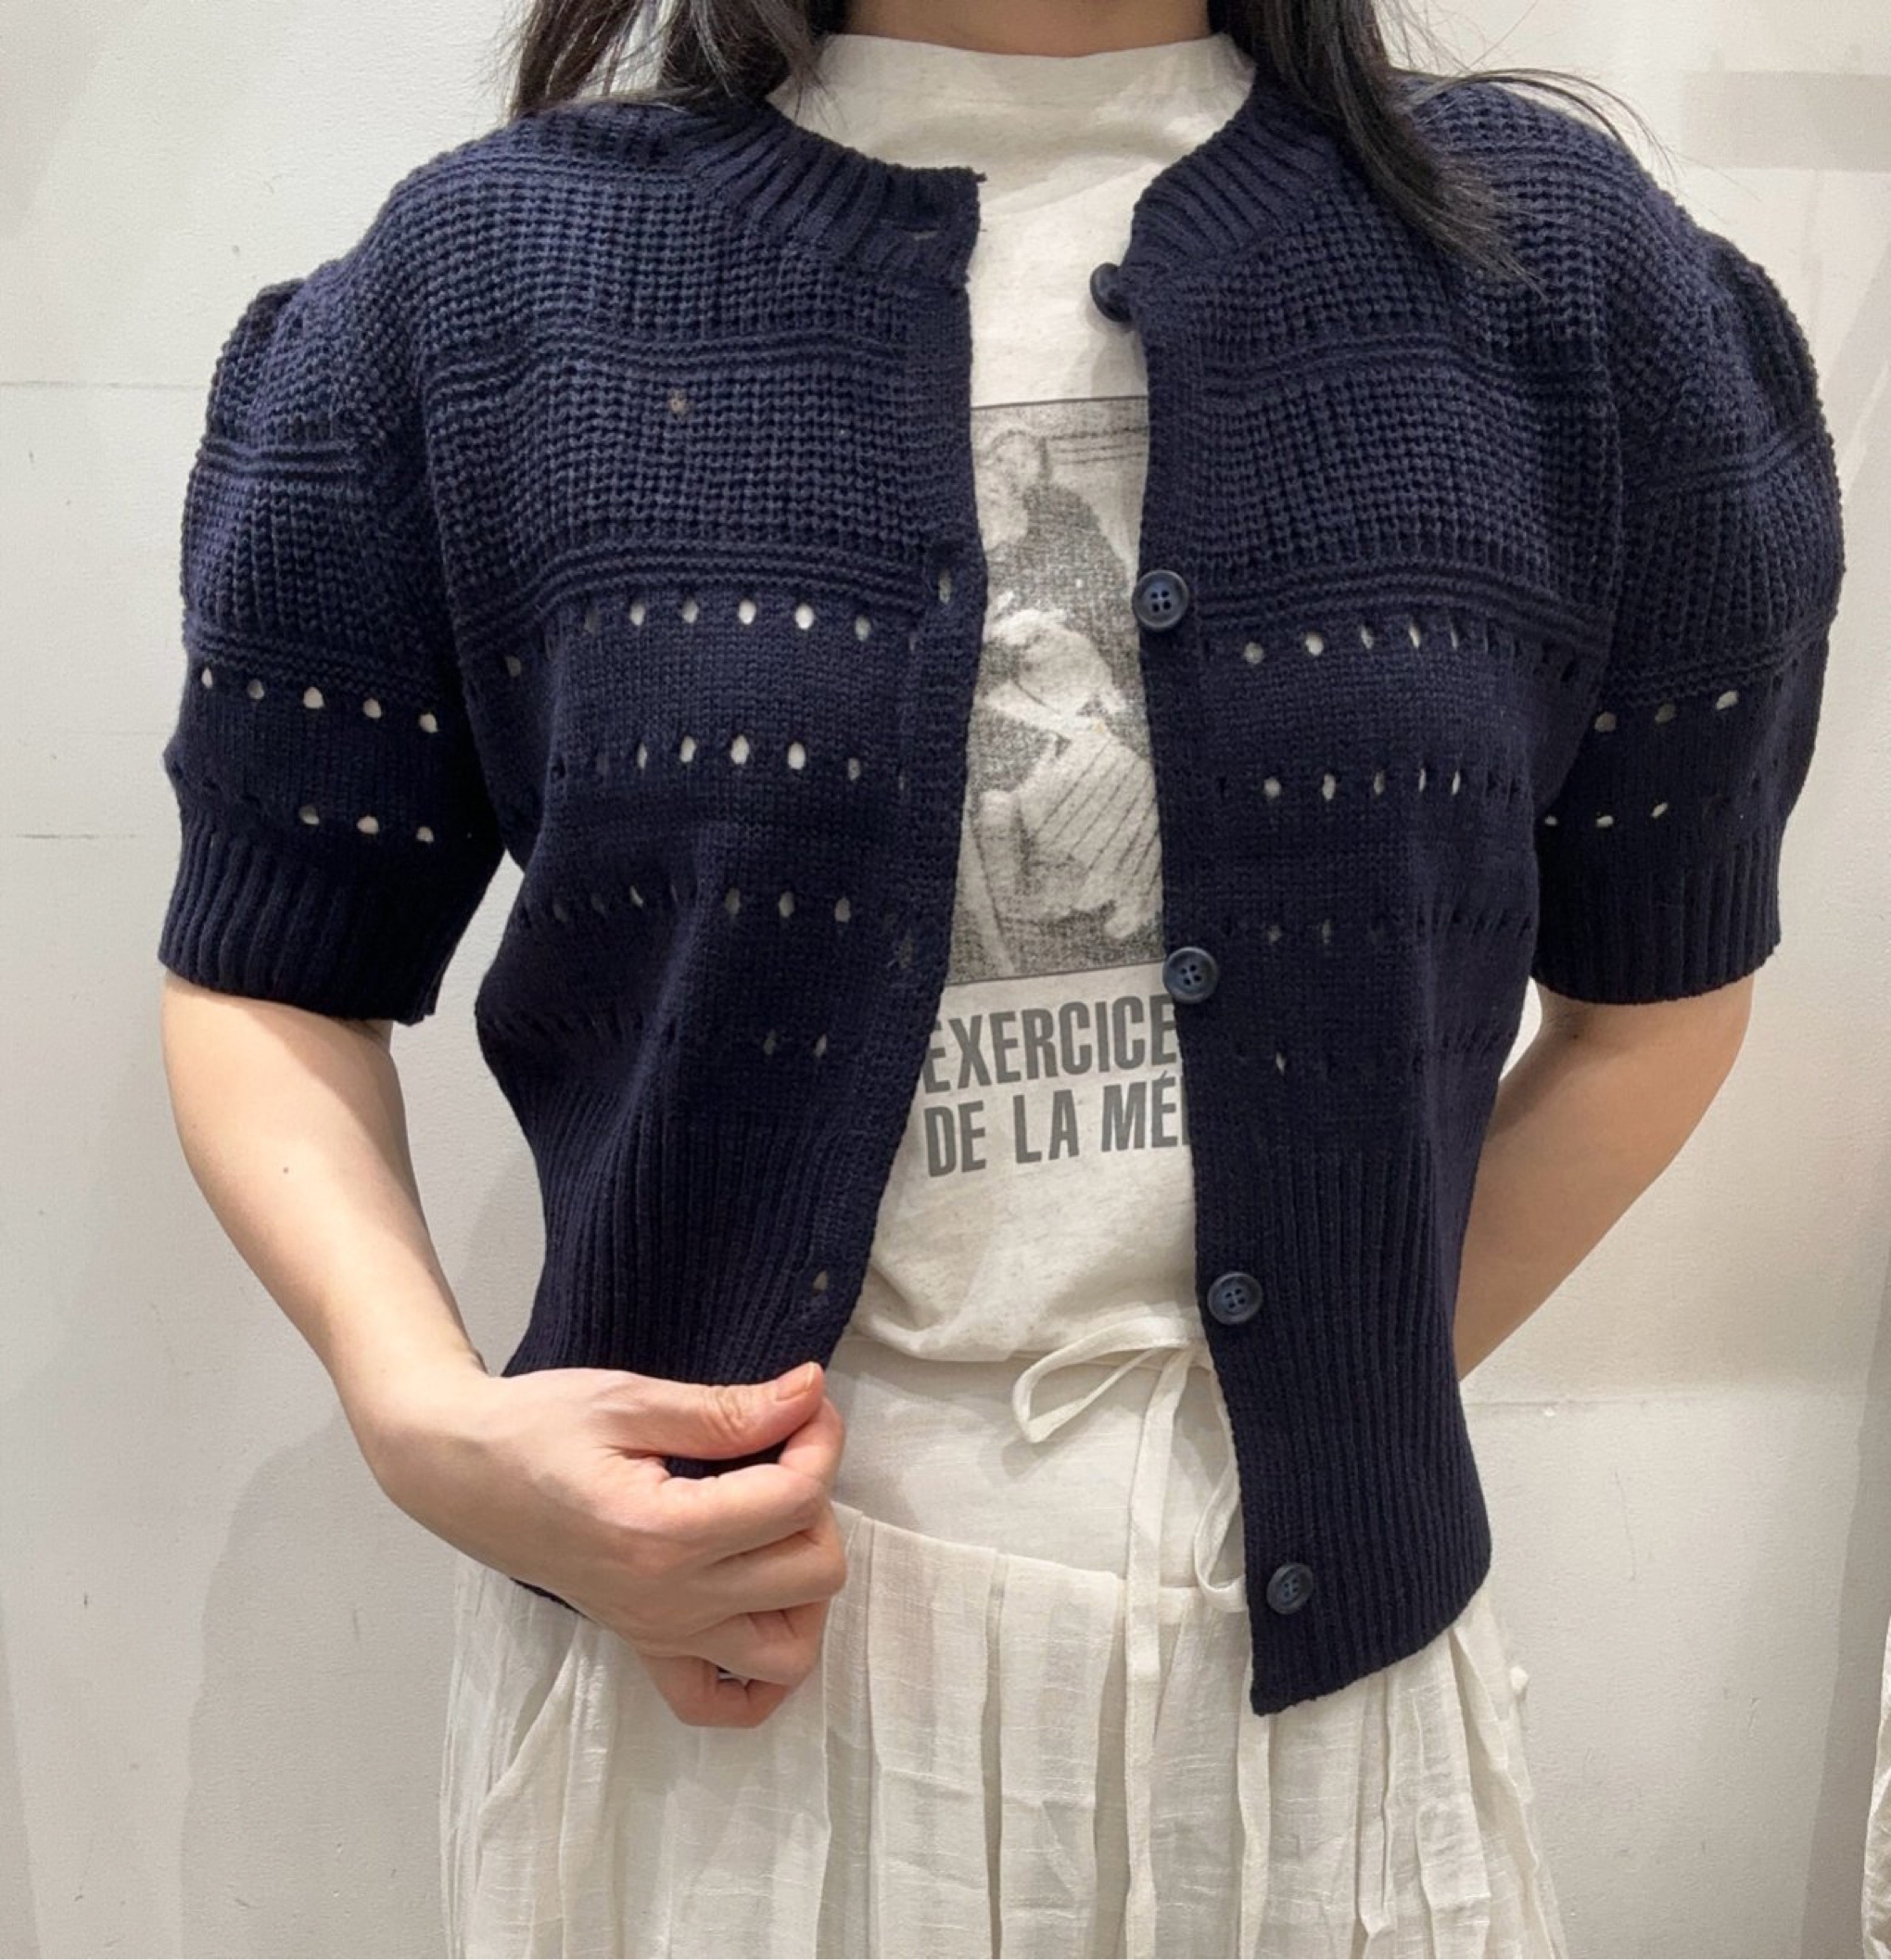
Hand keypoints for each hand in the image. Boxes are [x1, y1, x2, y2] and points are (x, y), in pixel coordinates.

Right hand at [356, 1358, 847, 1728]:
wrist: (460, 1471)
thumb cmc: (537, 1426)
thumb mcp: (631, 1401)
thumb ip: (728, 1411)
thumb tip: (811, 1393)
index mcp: (665, 1534)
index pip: (796, 1500)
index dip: (819, 1440)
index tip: (803, 1404)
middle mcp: (669, 1602)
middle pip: (814, 1572)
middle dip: (817, 1502)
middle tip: (778, 1453)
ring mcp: (659, 1634)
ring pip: (791, 1650)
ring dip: (803, 1585)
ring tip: (771, 1522)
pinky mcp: (645, 1647)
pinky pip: (722, 1703)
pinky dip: (758, 1673)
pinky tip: (757, 1607)